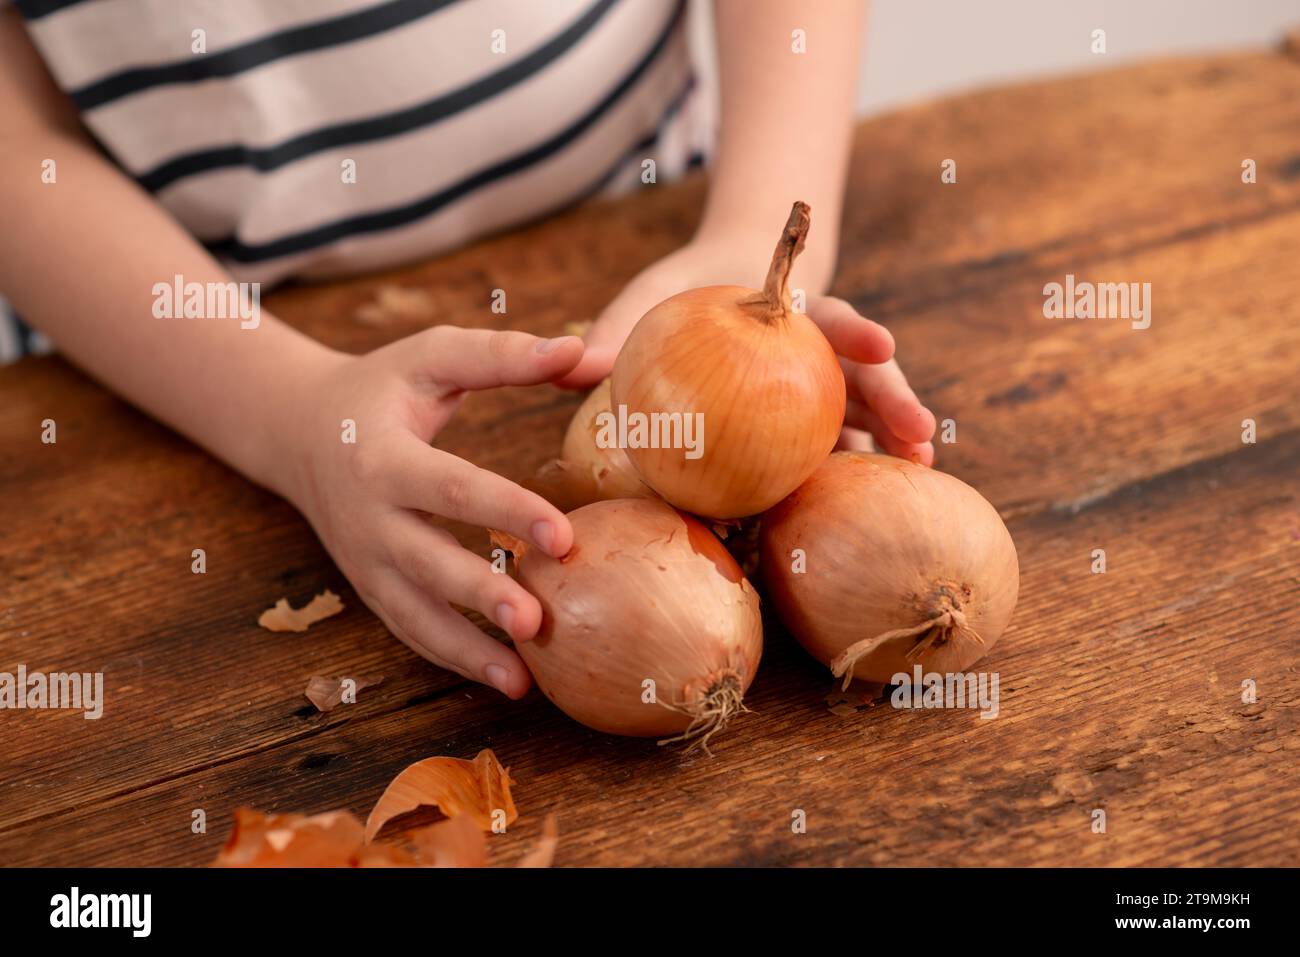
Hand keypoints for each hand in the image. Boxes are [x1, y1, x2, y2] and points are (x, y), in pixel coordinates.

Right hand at [280, 327, 584, 697]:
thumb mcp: (431, 357)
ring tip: (523, 681)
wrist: (299, 433)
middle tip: (536, 621)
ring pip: (414, 616)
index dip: (506, 511)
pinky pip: (411, 631)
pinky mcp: (372, 589)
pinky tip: (506, 679)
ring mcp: (366, 562)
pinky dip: (453, 659)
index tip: (563, 535)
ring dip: (467, 652)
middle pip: (427, 564)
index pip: (452, 488)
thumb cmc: (382, 388)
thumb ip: (503, 356)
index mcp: (383, 457)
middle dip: (480, 596)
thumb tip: (586, 352)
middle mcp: (368, 518)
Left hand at [557, 236, 936, 463]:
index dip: (855, 329)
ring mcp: (819, 389)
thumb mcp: (647, 300)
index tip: (879, 343)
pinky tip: (869, 518)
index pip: (829, 315)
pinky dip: (852, 479)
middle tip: (922, 435)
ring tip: (922, 480)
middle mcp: (814, 350)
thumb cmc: (678, 296)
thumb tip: (572, 364)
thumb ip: (616, 329)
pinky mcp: (810, 424)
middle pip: (865, 373)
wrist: (706, 297)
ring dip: (893, 446)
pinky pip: (833, 452)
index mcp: (788, 310)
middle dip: (897, 400)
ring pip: (865, 417)